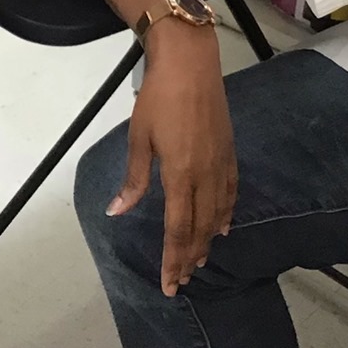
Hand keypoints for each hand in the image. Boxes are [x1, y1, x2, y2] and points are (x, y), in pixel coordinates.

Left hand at [109, 27, 236, 294]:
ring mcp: (220, 164)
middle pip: (199, 228)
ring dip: (207, 241)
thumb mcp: (138, 138)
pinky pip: (230, 193)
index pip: (176, 229)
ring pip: (216, 214)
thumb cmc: (157, 98)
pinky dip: (225, 214)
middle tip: (181, 282)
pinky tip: (222, 226)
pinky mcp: (229, 152)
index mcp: (180, 175)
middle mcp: (204, 175)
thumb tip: (117, 211)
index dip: (172, 259)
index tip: (169, 284)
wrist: (190, 64)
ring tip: (199, 261)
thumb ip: (134, 178)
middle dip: (189, 258)